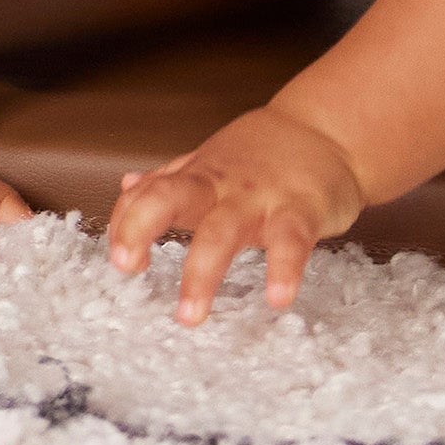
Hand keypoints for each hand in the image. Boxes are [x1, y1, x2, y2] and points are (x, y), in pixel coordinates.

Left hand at [104, 104, 364, 321]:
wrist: (325, 130)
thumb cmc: (263, 156)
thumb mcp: (211, 163)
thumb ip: (170, 178)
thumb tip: (127, 188)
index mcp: (197, 176)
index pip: (148, 193)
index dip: (126, 221)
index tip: (119, 258)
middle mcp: (221, 185)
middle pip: (173, 198)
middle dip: (143, 227)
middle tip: (125, 266)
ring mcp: (260, 198)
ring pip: (225, 229)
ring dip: (203, 271)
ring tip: (190, 314)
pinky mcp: (302, 211)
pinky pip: (291, 241)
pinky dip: (284, 268)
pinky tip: (277, 298)